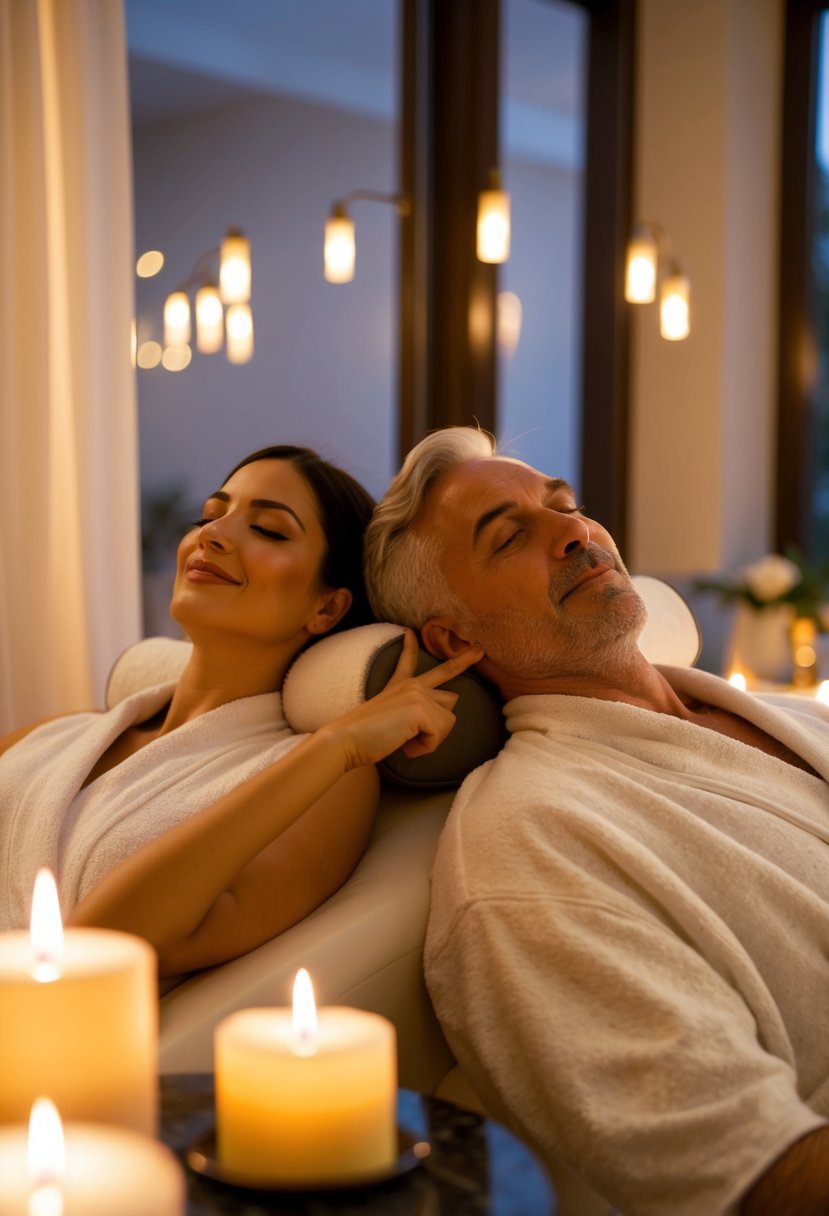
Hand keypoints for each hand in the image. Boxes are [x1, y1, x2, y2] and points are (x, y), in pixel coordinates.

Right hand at [323, 630, 483, 770]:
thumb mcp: (389, 718)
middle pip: (448, 676)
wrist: (346, 739)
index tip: (410, 631)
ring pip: (448, 719)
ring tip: (406, 740)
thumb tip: (431, 720)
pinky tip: (405, 745)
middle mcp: (411, 684)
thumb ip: (410, 714)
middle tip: (479, 649)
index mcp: (398, 685)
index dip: (410, 646)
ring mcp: (417, 693)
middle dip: (465, 662)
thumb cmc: (363, 737)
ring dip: (431, 738)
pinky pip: (438, 734)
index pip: (408, 660)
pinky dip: (424, 748)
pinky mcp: (420, 709)